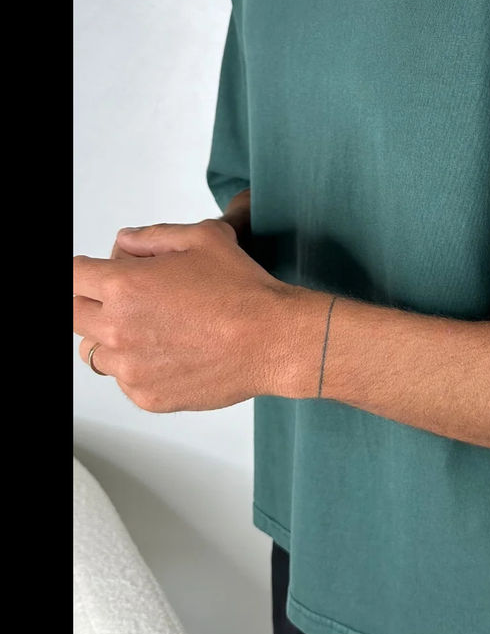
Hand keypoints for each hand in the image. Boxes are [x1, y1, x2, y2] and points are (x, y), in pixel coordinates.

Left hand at [74, 219, 302, 411]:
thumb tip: (127, 243)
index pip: (71, 276)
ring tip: (148, 333)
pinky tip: (170, 357)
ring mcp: (131, 368)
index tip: (96, 276)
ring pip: (94, 354)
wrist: (274, 340)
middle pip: (74, 315)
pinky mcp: (148, 397)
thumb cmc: (244, 292)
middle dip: (92, 304)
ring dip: (110, 340)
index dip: (85, 272)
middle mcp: (118, 328)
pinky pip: (125, 383)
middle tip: (123, 303)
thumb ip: (153, 236)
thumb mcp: (203, 238)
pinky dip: (139, 371)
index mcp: (124, 285)